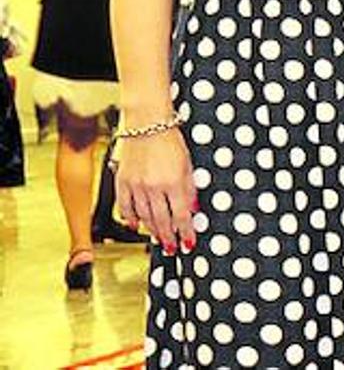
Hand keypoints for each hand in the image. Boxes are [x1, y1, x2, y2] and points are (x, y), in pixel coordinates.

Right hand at [114, 127, 197, 253]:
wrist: (147, 123)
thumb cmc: (170, 140)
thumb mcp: (188, 164)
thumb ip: (190, 189)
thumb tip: (193, 209)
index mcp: (173, 182)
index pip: (181, 216)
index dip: (185, 232)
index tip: (188, 242)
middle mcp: (153, 187)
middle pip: (161, 220)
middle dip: (168, 237)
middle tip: (172, 247)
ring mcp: (136, 185)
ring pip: (143, 217)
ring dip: (152, 231)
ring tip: (158, 239)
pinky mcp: (122, 181)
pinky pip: (125, 206)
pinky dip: (130, 218)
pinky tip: (135, 225)